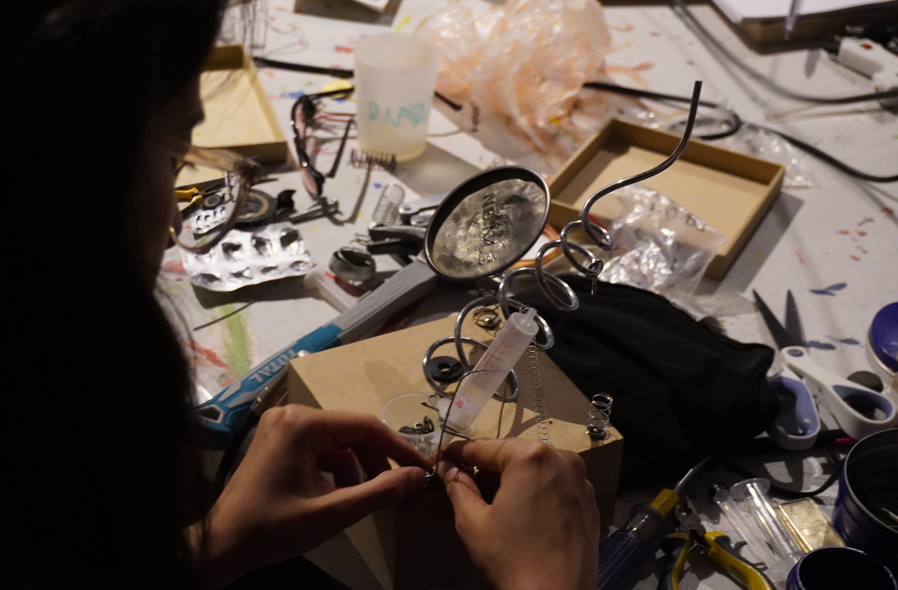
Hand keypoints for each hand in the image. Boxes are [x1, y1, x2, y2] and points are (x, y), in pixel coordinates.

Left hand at [190, 405, 431, 588]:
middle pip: (351, 432)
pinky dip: (335, 469)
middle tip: (394, 491)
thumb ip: (379, 491)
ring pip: (338, 441)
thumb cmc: (274, 528)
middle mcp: (292, 414)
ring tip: (362, 498)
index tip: (422, 469)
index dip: (398, 449)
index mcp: (302, 424)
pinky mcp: (277, 440)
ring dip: (356, 467)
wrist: (222, 545)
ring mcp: (282, 426)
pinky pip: (320, 448)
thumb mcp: (333, 511)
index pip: (365, 426)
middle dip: (375, 461)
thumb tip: (417, 476)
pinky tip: (338, 494)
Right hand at [438, 439, 598, 589]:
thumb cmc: (511, 557)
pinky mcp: (590, 501)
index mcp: (531, 456)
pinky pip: (556, 484)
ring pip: (537, 468)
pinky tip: (524, 513)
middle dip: (489, 467)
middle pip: (514, 454)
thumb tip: (448, 468)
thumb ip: (458, 487)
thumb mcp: (473, 522)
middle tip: (466, 483)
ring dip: (514, 478)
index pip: (485, 447)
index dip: (459, 453)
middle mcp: (561, 458)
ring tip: (494, 501)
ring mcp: (581, 480)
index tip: (442, 459)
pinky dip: (537, 490)